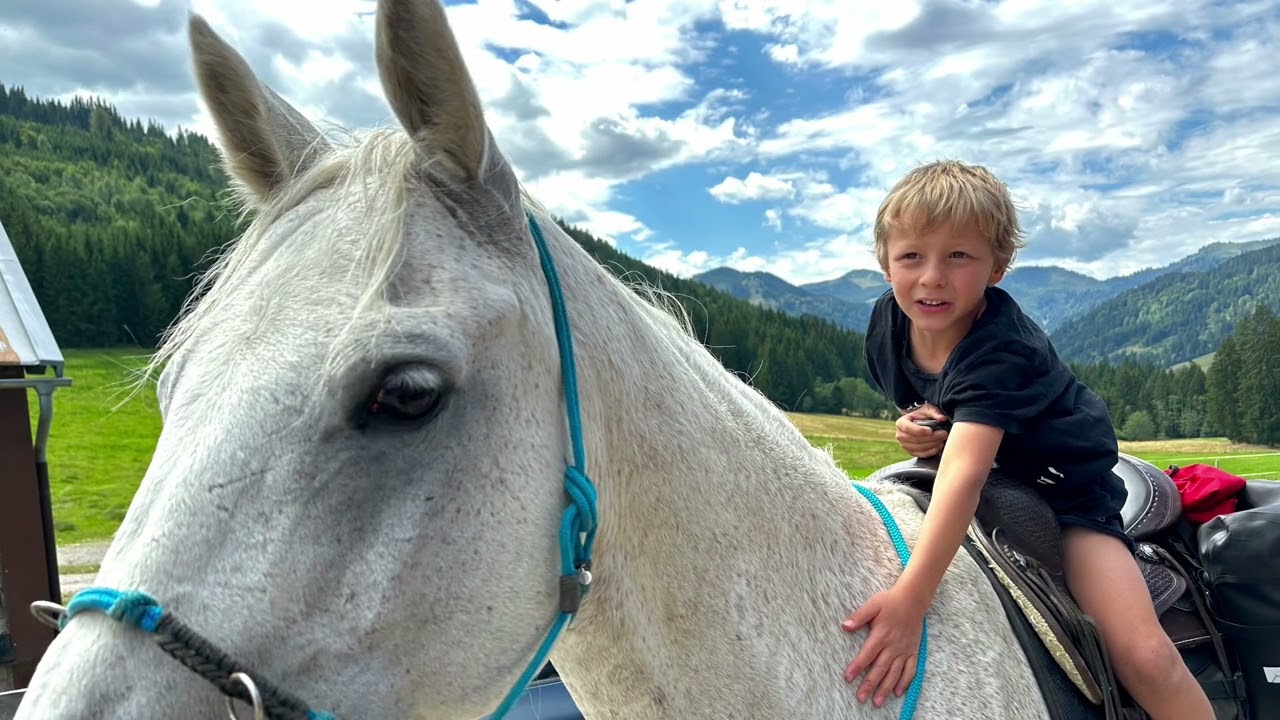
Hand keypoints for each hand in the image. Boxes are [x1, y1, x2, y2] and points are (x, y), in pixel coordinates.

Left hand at [842, 586, 926, 706]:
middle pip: (880, 668)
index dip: (857, 666)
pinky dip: (905, 682)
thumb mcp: (873, 605)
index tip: (848, 678)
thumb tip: (845, 626)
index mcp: (881, 635)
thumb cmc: (890, 602)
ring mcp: (904, 650)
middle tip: (861, 698)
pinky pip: (911, 670)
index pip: (867, 654)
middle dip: (870, 684)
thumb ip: (859, 616)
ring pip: (895, 673)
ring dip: (886, 688)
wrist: (913, 600)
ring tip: (877, 702)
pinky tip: (897, 692)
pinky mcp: (913, 651)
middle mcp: (893, 646)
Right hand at [895, 404, 948, 457]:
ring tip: (943, 439)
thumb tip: (942, 418)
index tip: (930, 430)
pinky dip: (932, 451)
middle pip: (916, 439)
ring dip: (933, 444)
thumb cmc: (922, 415)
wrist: (918, 422)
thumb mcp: (927, 410)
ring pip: (920, 448)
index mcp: (901, 423)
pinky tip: (939, 445)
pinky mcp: (911, 452)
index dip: (920, 430)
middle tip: (943, 433)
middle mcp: (900, 435)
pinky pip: (922, 454)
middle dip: (931, 437)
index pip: (908, 428)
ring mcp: (904, 445)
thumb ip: (934, 413)